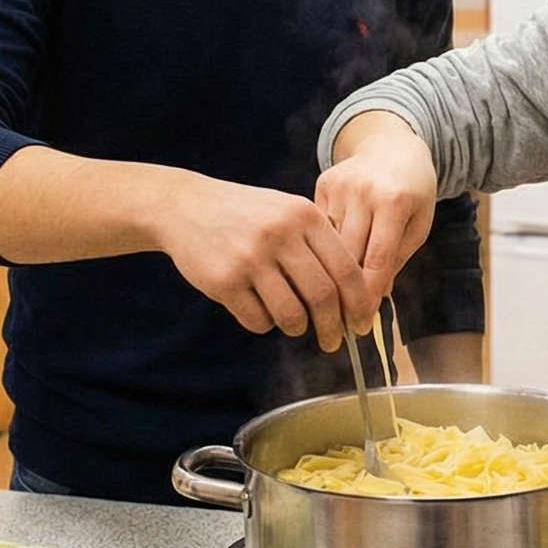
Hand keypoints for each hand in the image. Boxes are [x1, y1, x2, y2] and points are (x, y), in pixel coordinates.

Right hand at [152, 177, 367, 351]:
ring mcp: (250, 258)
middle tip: (333, 341)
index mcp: (304, 215)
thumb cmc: (246, 214)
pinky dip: (265, 324)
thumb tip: (356, 295)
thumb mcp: (288, 211)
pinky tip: (259, 310)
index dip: (360, 303)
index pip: (347, 269)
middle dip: (333, 327)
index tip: (362, 323)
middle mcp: (280, 234)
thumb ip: (320, 243)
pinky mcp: (224, 280)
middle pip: (323, 296)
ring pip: (292, 314)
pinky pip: (258, 320)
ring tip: (294, 325)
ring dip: (298, 328)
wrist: (186, 206)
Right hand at [312, 117, 438, 313]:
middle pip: (347, 254)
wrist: (392, 145)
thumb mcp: (418, 223)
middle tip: (340, 324)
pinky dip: (319, 249)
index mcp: (394, 201)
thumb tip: (375, 297)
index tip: (360, 322)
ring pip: (327, 243)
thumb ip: (397, 258)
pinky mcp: (321, 183)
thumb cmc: (413, 190)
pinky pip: (317, 227)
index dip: (368, 294)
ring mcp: (338, 186)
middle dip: (344, 292)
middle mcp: (363, 191)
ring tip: (325, 306)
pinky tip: (318, 269)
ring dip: (326, 275)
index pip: (377, 258)